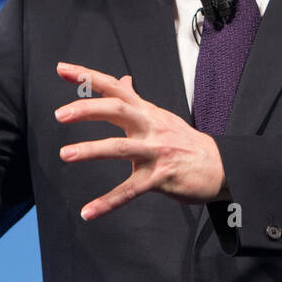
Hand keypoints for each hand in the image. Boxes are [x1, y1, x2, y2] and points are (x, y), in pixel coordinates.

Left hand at [54, 61, 227, 219]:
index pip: (115, 87)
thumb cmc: (187, 142)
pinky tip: (88, 211)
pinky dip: (107, 202)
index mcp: (147, 112)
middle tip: (60, 113)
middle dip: (87, 109)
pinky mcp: (160, 178)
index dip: (89, 76)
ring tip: (66, 154)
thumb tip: (122, 79)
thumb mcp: (160, 115)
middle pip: (117, 109)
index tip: (62, 69)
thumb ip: (137, 100)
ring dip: (91, 150)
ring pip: (120, 148)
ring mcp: (155, 152)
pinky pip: (130, 191)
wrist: (220, 166)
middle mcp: (150, 127)